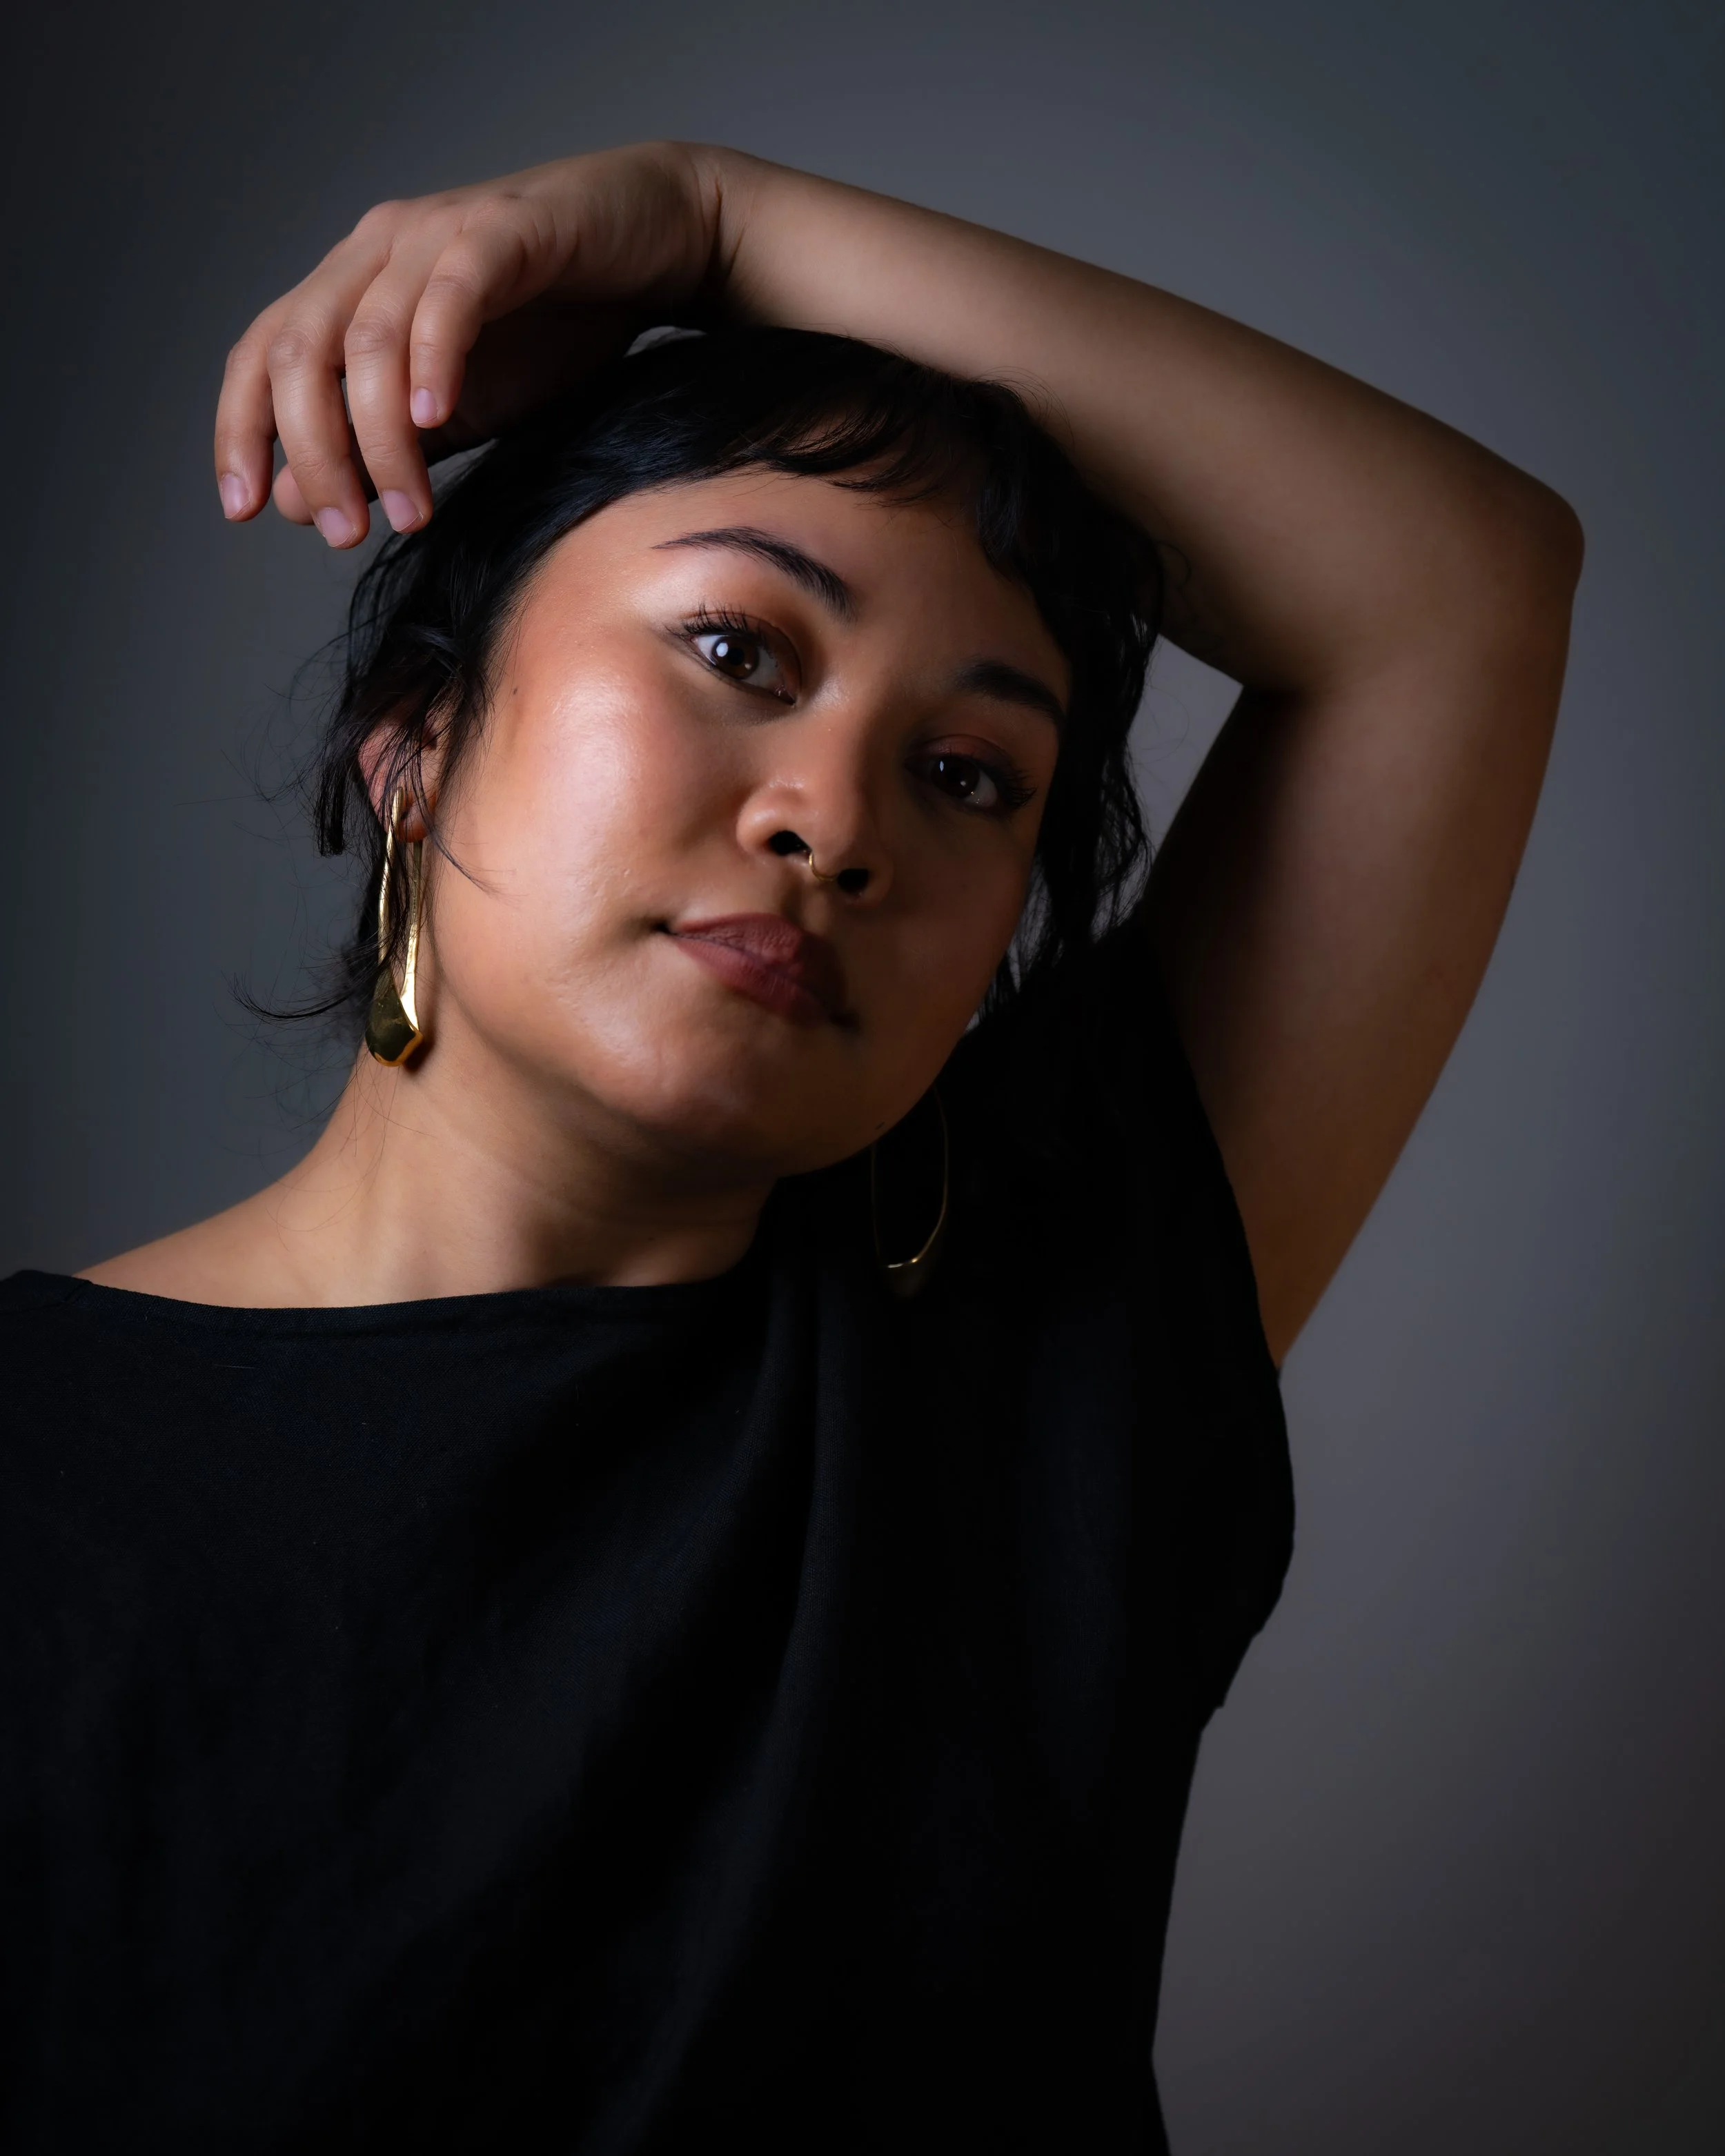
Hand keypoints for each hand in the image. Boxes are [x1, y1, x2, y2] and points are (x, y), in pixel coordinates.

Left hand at [214, 142, 724, 546]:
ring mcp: (436, 233)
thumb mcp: (456, 413)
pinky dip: (433, 361)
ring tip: (411, 510)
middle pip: (299, 351)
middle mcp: (377, 250)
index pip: (261, 354)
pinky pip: (450, 295)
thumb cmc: (559, 326)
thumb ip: (379, 449)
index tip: (243, 509)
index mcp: (351, 287)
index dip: (241, 430)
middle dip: (313, 454)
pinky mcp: (504, 230)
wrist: (657, 247)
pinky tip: (438, 421)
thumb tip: (296, 502)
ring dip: (380, 438)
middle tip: (347, 532)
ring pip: (369, 338)